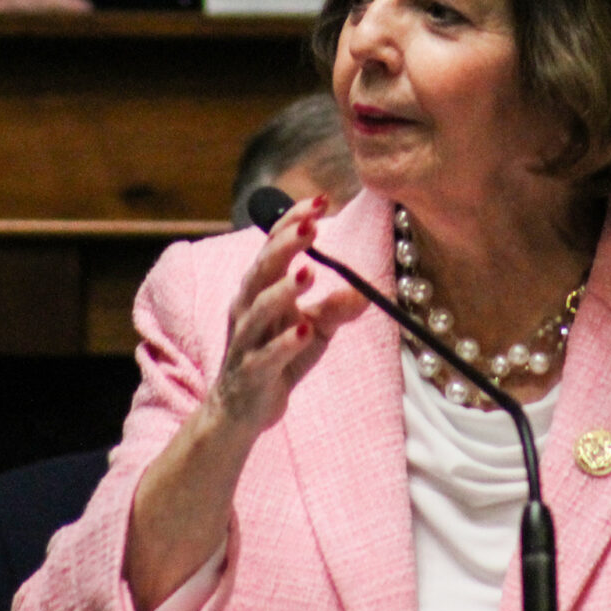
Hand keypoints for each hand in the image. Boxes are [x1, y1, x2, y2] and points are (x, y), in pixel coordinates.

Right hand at [214, 195, 365, 433]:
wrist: (242, 411)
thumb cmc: (277, 360)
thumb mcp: (314, 330)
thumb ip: (337, 307)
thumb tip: (368, 289)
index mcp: (259, 290)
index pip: (273, 246)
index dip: (293, 222)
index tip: (321, 200)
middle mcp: (247, 309)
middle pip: (262, 269)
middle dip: (286, 246)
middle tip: (312, 227)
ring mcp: (246, 340)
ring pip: (259, 309)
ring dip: (284, 289)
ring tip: (309, 273)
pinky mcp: (251, 372)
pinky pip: (267, 354)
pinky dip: (285, 341)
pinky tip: (305, 330)